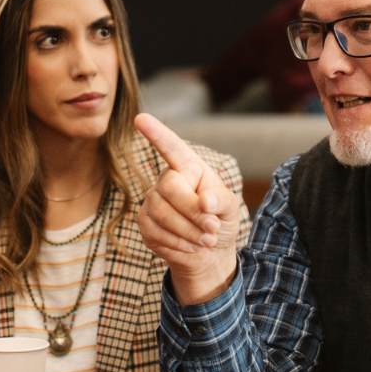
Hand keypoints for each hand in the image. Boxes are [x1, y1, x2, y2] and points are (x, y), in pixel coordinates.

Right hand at [135, 113, 240, 303]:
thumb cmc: (220, 221)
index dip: (156, 134)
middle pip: (170, 188)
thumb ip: (221, 200)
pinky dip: (178, 243)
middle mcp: (167, 180)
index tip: (140, 119)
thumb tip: (205, 202)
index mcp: (189, 167)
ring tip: (208, 240)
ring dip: (189, 232)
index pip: (172, 147)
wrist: (209, 253)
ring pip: (161, 213)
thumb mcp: (230, 208)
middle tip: (213, 229)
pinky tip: (191, 246)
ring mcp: (152, 201)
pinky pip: (155, 232)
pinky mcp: (145, 223)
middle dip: (193, 211)